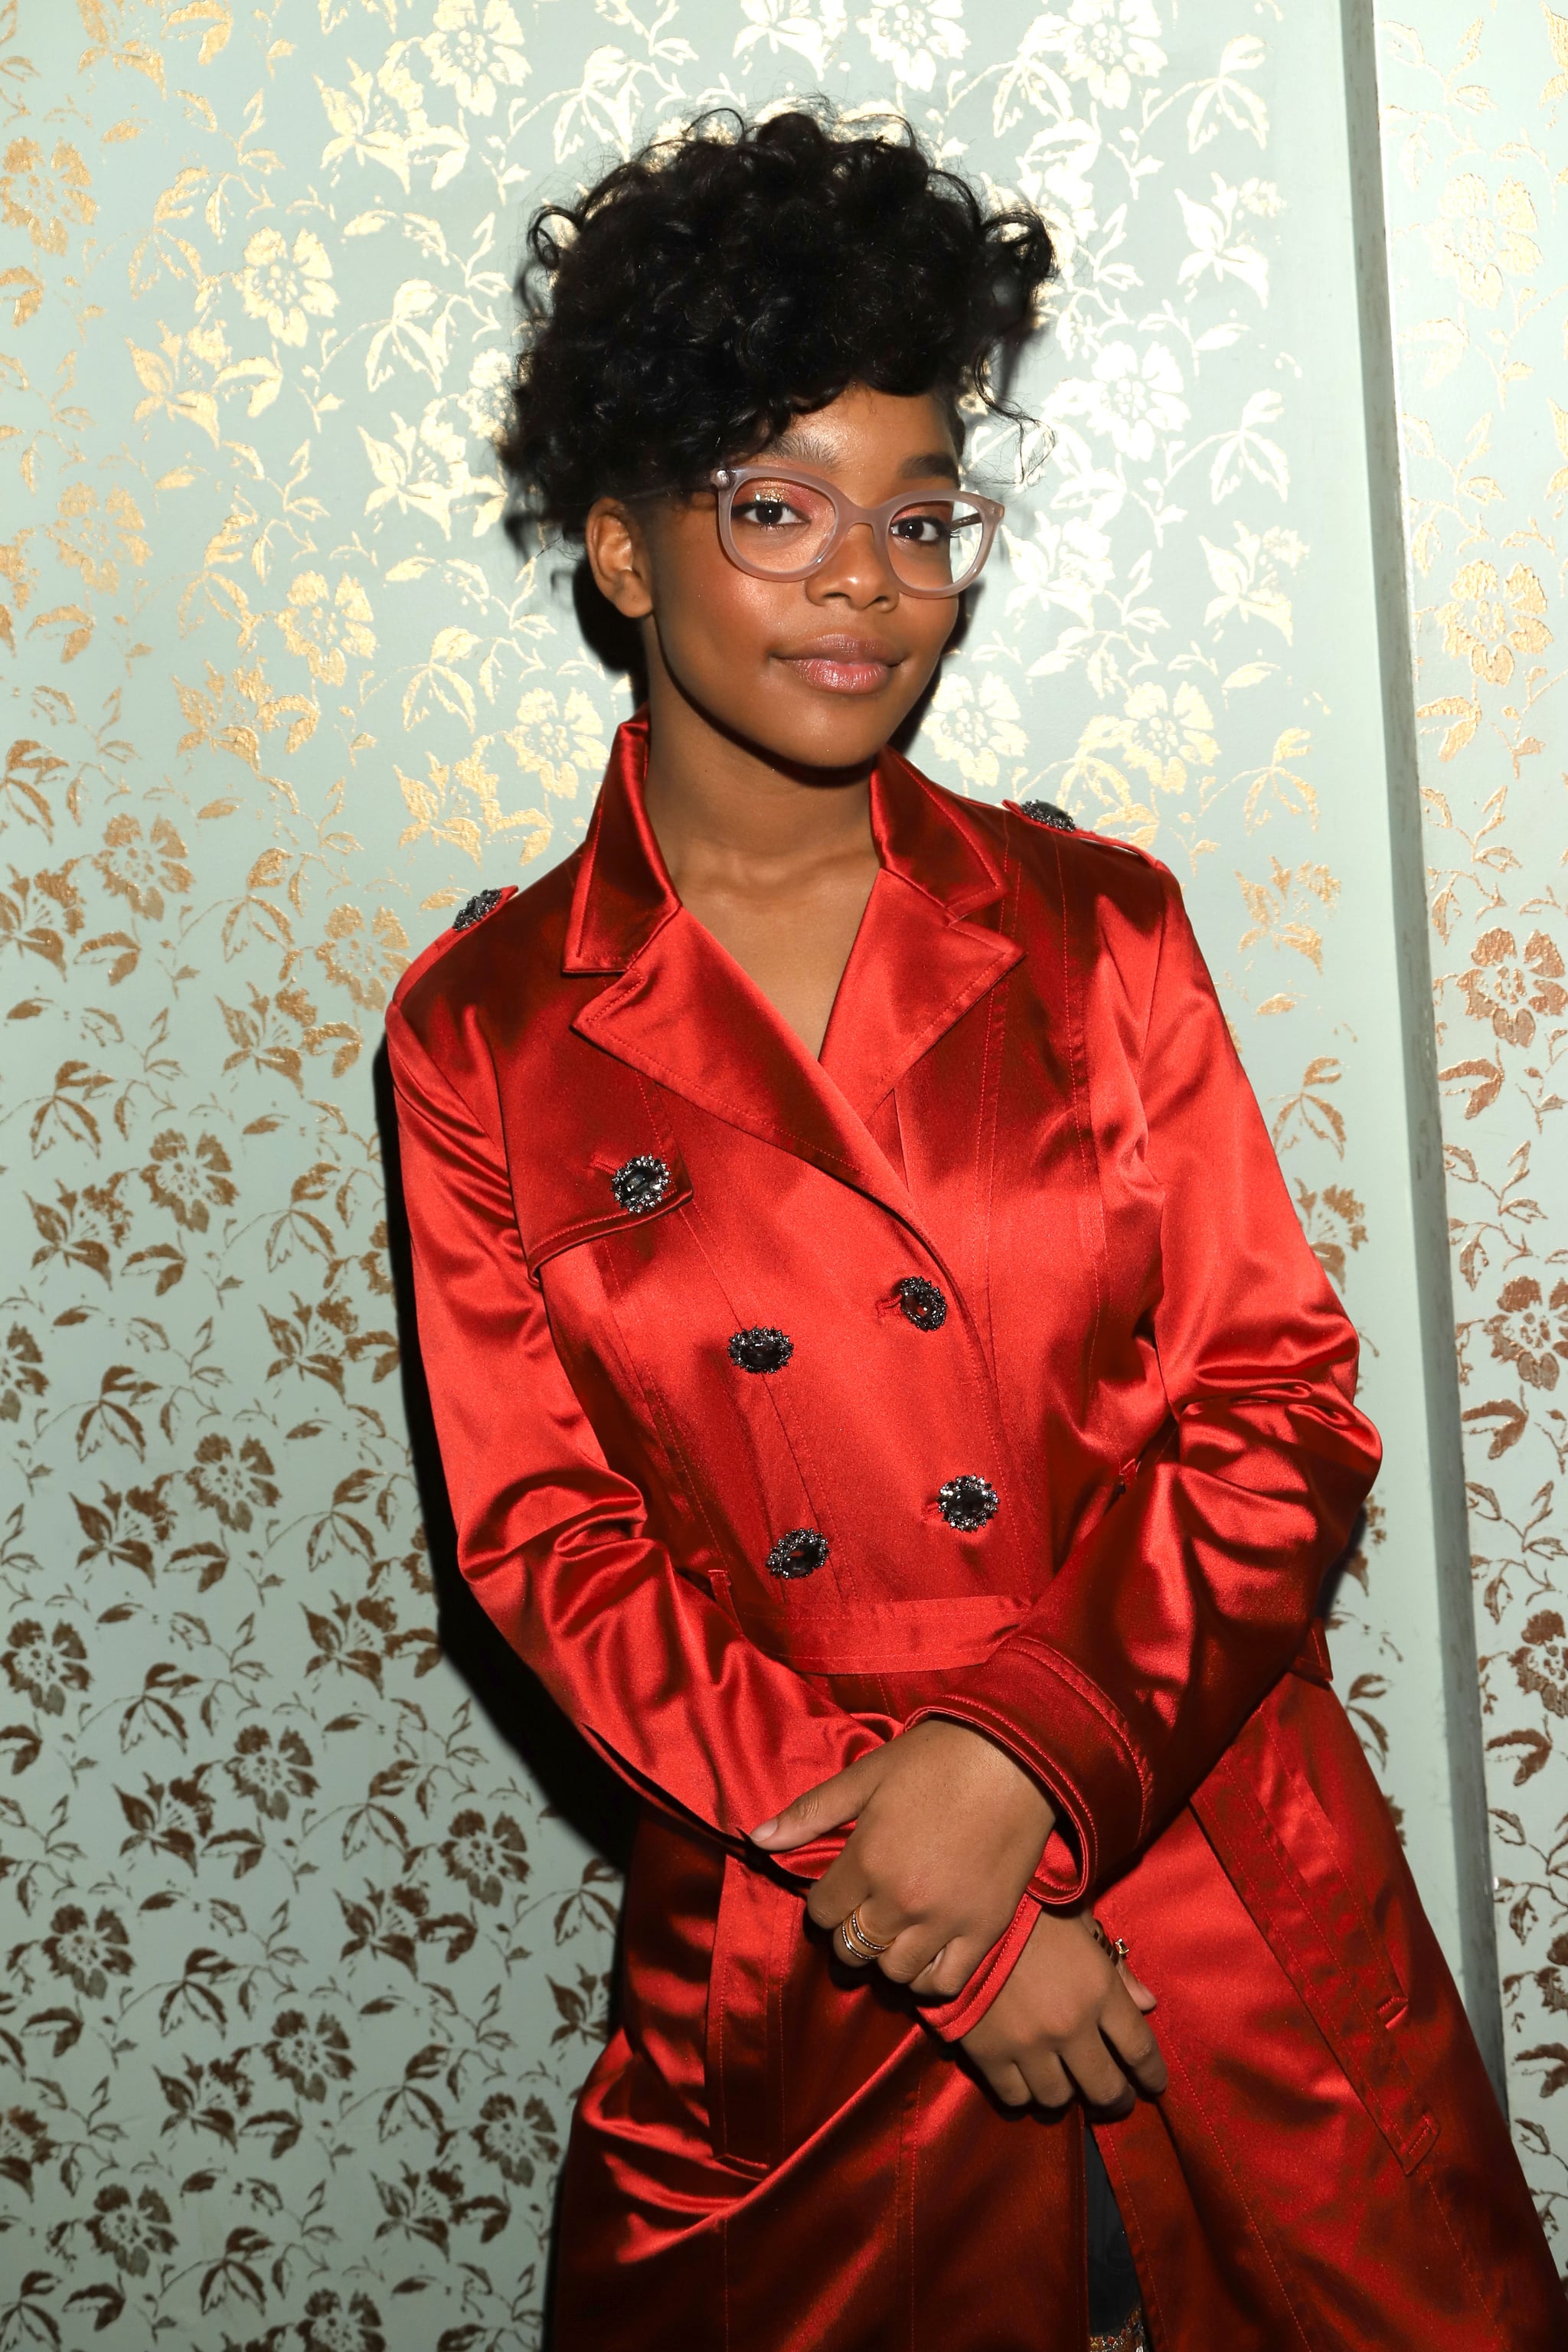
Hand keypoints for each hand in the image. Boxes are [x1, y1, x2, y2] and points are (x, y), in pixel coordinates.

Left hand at [749, 1720, 1053, 1998]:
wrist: (1017, 1758)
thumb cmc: (936, 1759)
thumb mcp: (865, 1775)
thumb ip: (810, 1812)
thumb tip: (756, 1838)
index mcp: (866, 1860)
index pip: (822, 1912)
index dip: (825, 1902)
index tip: (840, 1889)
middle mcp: (900, 1900)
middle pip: (853, 1948)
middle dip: (850, 1933)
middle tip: (864, 1913)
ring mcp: (944, 1921)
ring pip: (894, 1972)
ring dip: (887, 1956)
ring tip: (895, 1931)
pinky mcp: (984, 1931)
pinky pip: (944, 1983)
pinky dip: (928, 1978)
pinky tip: (927, 1954)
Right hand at [960, 1910, 1165, 2114]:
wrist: (961, 1912)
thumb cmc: (1028, 1910)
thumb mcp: (1080, 1924)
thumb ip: (1116, 1966)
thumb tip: (1148, 2004)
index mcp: (1099, 1990)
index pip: (1141, 2050)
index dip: (1152, 2074)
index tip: (1154, 2085)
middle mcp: (1071, 2026)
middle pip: (1106, 2088)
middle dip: (1116, 2099)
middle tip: (1114, 2097)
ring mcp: (1029, 2045)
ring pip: (1059, 2099)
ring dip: (1066, 2095)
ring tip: (1065, 2085)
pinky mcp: (989, 2055)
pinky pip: (1015, 2097)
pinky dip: (1024, 2094)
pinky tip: (1026, 2081)